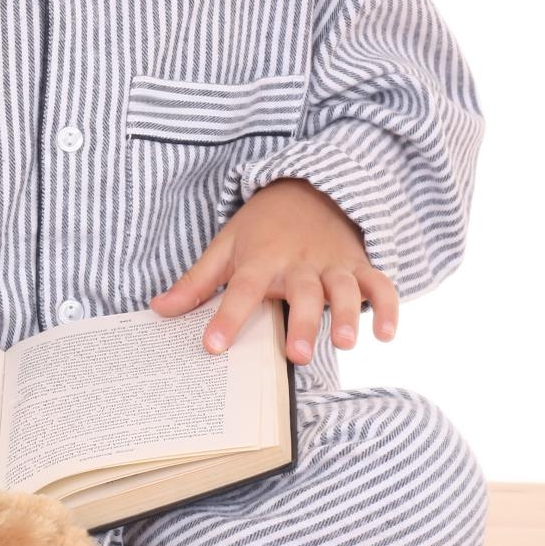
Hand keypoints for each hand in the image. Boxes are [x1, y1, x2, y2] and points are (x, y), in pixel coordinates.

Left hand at [148, 177, 399, 363]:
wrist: (306, 189)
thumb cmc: (261, 229)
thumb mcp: (225, 247)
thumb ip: (196, 283)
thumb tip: (157, 310)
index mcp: (261, 259)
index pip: (241, 289)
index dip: (226, 317)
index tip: (212, 346)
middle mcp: (299, 263)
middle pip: (301, 292)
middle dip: (301, 323)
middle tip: (297, 356)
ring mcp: (333, 264)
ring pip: (344, 289)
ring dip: (347, 314)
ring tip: (345, 343)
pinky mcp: (359, 266)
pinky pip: (380, 284)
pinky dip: (388, 307)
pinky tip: (386, 334)